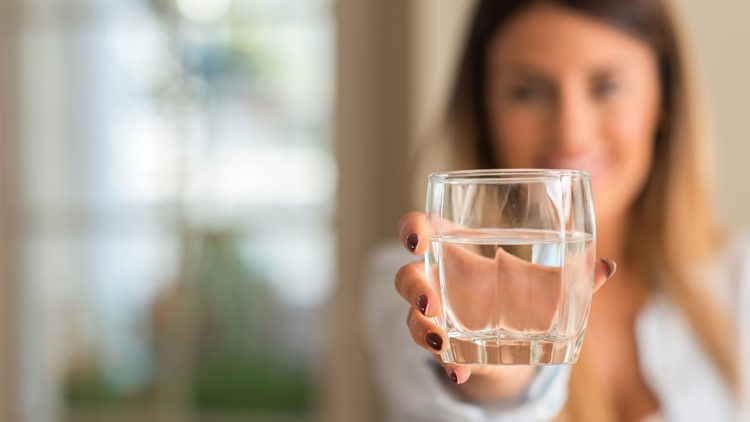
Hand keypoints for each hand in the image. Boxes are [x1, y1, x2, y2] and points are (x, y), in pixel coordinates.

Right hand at [395, 212, 615, 400]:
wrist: (516, 340)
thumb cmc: (524, 295)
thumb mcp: (546, 284)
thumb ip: (573, 275)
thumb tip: (606, 266)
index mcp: (455, 246)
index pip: (421, 227)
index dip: (411, 228)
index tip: (416, 238)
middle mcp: (439, 278)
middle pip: (407, 275)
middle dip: (413, 286)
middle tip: (430, 299)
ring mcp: (437, 314)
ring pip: (413, 316)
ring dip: (421, 327)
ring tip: (440, 341)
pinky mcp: (444, 345)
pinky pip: (435, 352)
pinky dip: (448, 362)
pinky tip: (461, 371)